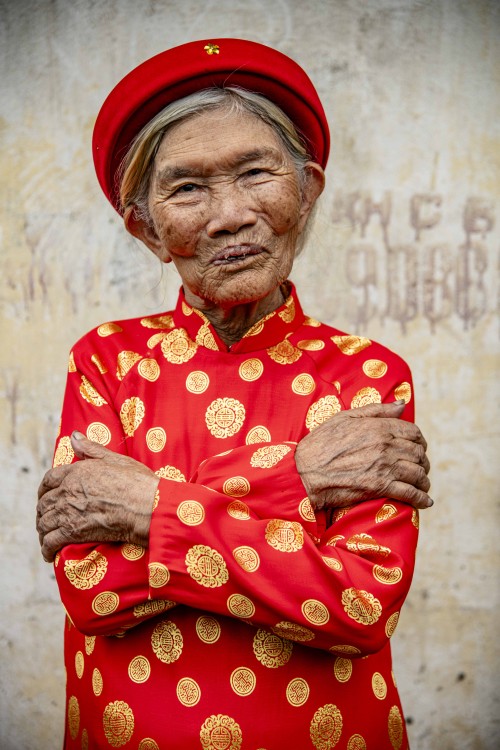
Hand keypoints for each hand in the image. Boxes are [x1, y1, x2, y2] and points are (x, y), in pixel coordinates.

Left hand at [36, 432, 159, 561]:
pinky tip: (49, 554)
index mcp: (76, 472)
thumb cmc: (136, 482)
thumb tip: (73, 436)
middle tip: (47, 518)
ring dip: (43, 531)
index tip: (45, 495)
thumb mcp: (114, 459)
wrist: (146, 506)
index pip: (49, 479)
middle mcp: (67, 491)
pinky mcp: (72, 532)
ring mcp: (68, 512)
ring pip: (44, 523)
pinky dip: (47, 549)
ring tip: (47, 536)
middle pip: (44, 503)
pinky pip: (50, 542)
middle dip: (43, 511)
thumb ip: (90, 448)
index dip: (44, 489)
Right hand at [295, 401, 431, 510]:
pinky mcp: (380, 487)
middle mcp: (386, 445)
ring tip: (423, 485)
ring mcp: (384, 467)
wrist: (305, 471)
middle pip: (418, 453)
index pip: (413, 432)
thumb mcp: (345, 417)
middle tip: (421, 468)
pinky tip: (425, 502)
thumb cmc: (321, 443)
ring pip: (418, 473)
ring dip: (424, 480)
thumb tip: (401, 404)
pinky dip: (422, 499)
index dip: (419, 441)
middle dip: (423, 461)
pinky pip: (410, 493)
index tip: (418, 447)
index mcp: (379, 427)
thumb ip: (376, 410)